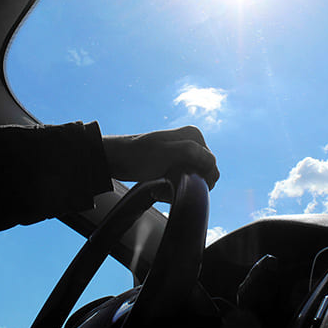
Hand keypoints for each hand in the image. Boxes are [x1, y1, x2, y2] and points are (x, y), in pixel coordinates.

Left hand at [101, 126, 219, 189]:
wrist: (115, 160)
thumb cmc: (137, 156)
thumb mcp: (165, 154)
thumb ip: (190, 153)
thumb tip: (212, 161)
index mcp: (194, 136)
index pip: (211, 165)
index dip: (199, 179)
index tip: (180, 185)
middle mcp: (192, 142)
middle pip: (203, 173)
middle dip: (188, 185)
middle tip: (166, 189)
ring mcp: (183, 153)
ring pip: (193, 179)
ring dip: (178, 188)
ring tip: (159, 190)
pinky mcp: (175, 163)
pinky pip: (183, 181)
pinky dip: (172, 188)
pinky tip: (158, 190)